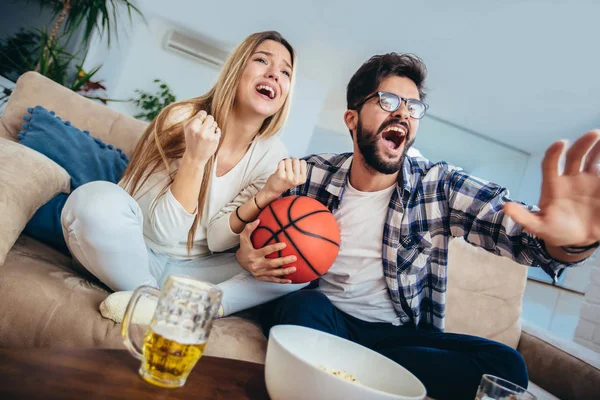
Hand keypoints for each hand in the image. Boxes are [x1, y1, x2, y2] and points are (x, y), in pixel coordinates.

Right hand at [182, 110, 220, 163]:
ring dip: (211, 127)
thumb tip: (204, 112)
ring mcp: (208, 136)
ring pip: (215, 124)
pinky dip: (215, 133)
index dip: (202, 116)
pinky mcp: (215, 140)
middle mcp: (200, 131)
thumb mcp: (187, 129)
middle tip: (205, 127)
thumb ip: (194, 118)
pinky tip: (210, 138)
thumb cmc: (191, 140)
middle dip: (208, 121)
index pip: (202, 113)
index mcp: (192, 127)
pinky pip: (218, 130)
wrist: (195, 156)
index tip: (201, 121)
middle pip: (210, 117)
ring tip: (206, 134)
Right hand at [236, 219, 297, 282]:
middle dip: (283, 261)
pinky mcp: (261, 278)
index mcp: (253, 254)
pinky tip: (290, 280)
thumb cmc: (244, 247)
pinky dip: (281, 281)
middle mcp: (256, 265)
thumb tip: (258, 220)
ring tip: (294, 268)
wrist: (240, 262)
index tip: (284, 244)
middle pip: (272, 264)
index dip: (274, 248)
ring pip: (273, 273)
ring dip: (284, 272)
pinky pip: (272, 280)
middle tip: (294, 258)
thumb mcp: (244, 237)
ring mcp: (259, 272)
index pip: (265, 251)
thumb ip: (249, 228)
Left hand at [262, 158, 306, 198]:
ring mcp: (288, 177)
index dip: (298, 163)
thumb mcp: (297, 178)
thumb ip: (299, 169)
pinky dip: (280, 164)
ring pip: (288, 160)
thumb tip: (295, 158)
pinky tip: (280, 170)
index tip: (294, 168)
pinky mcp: (280, 175)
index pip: (303, 162)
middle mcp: (296, 179)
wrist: (275, 189)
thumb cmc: (286, 181)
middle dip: (291, 161)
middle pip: (296, 160)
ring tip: (284, 169)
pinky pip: (281, 162)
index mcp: (302, 179)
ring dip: (285, 162)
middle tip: (288, 168)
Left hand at [504, 130, 599, 246]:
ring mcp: (587, 180)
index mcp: (552, 185)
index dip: (554, 153)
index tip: (561, 142)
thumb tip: (506, 207)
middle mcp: (569, 178)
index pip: (550, 164)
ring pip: (592, 158)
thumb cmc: (555, 230)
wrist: (578, 239)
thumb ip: (524, 218)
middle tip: (594, 134)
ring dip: (598, 147)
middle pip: (574, 156)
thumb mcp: (539, 227)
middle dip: (583, 144)